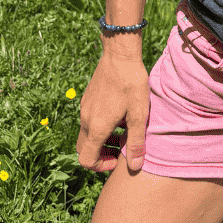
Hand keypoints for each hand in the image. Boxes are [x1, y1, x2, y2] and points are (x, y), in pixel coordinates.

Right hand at [75, 48, 150, 173]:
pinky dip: (100, 126)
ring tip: (124, 132)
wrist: (120, 54)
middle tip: (120, 149)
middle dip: (101, 154)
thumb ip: (136, 142)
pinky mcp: (88, 98)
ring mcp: (84, 108)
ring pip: (87, 134)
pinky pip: (89, 120)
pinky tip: (120, 115)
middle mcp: (85, 119)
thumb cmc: (131, 84)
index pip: (86, 160)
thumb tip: (135, 168)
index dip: (100, 166)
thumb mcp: (138, 114)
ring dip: (102, 140)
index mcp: (96, 127)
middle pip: (84, 149)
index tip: (118, 159)